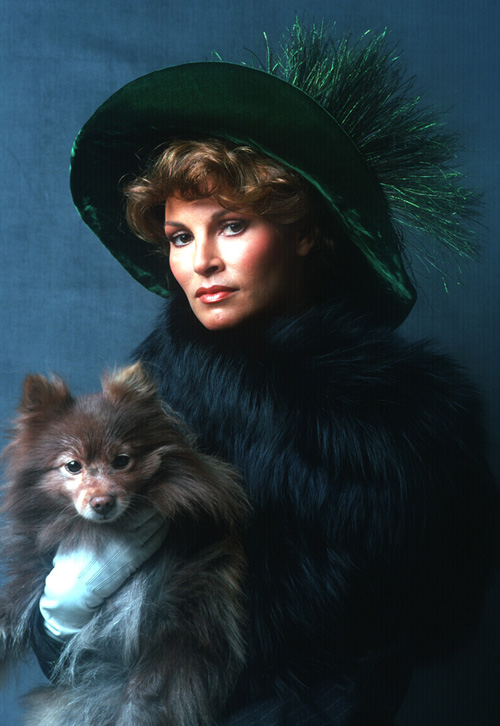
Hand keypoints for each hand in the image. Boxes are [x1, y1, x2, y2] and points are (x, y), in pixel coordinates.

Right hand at [39, 506, 167, 641]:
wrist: (74, 586)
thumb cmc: (73, 554)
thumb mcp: (83, 527)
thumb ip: (101, 514)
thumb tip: (116, 499)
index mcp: (109, 519)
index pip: (136, 501)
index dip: (145, 494)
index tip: (146, 490)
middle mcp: (123, 530)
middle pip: (151, 510)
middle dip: (156, 504)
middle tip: (157, 500)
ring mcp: (132, 545)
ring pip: (157, 524)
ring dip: (160, 516)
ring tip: (159, 511)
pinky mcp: (136, 559)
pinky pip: (156, 540)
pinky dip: (161, 531)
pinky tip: (160, 527)